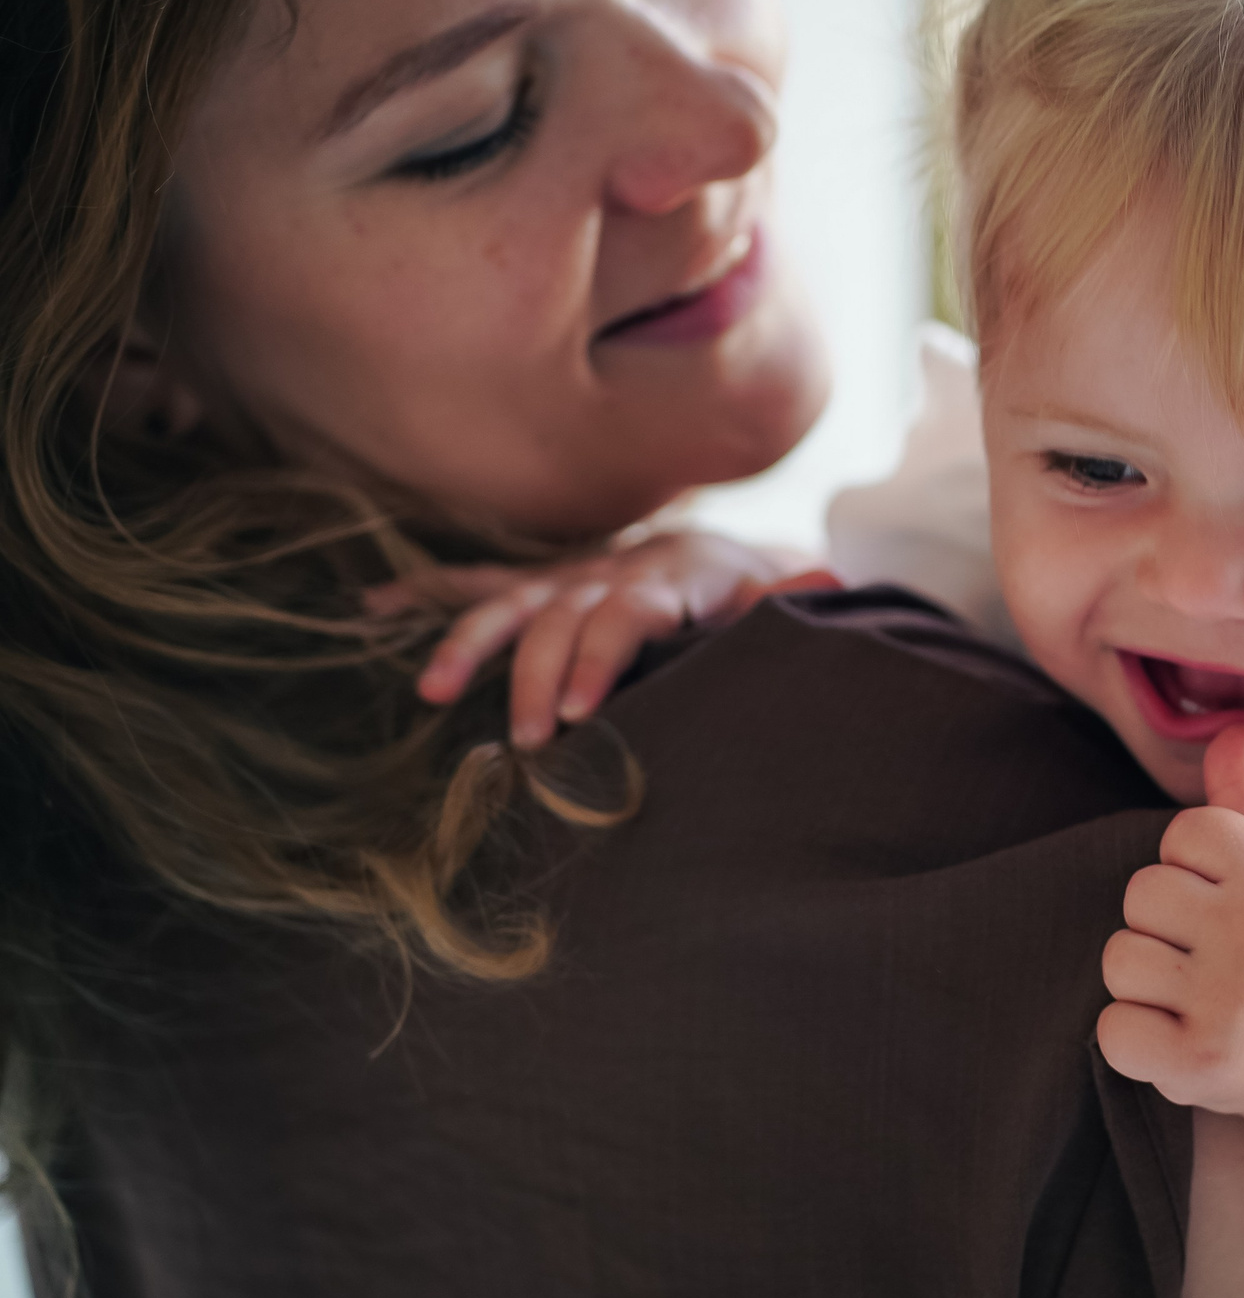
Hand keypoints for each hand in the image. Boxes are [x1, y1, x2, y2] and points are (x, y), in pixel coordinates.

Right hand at [369, 533, 834, 747]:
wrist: (721, 557)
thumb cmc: (747, 602)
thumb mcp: (771, 605)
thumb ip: (785, 603)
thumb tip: (820, 586)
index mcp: (667, 582)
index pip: (624, 618)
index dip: (598, 660)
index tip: (579, 714)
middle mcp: (609, 574)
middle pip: (560, 620)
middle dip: (537, 678)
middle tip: (529, 741)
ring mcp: (566, 577)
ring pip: (508, 603)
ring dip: (467, 644)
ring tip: (432, 692)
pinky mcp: (539, 583)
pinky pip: (475, 583)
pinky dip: (422, 592)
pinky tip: (370, 606)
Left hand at [1097, 726, 1243, 1116]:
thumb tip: (1228, 728)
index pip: (1180, 834)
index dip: (1194, 869)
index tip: (1229, 904)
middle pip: (1140, 893)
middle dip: (1164, 923)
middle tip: (1212, 955)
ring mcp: (1224, 1001)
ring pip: (1119, 958)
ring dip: (1145, 981)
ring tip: (1196, 995)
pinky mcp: (1196, 1062)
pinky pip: (1113, 1030)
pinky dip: (1134, 1038)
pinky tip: (1179, 1036)